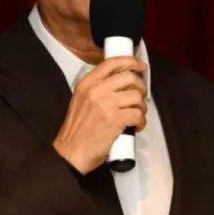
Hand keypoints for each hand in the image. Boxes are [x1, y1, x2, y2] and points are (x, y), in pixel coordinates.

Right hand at [52, 56, 147, 173]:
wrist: (71, 152)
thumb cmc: (77, 130)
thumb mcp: (81, 100)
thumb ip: (97, 89)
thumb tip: (122, 82)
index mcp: (86, 83)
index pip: (112, 63)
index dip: (130, 61)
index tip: (140, 66)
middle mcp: (96, 90)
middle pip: (129, 77)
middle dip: (140, 86)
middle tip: (140, 96)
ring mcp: (106, 104)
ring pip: (137, 96)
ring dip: (142, 106)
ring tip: (137, 115)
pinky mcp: (115, 119)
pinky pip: (138, 114)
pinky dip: (141, 121)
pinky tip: (136, 126)